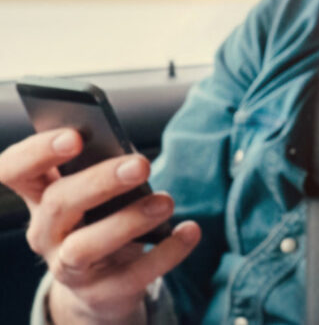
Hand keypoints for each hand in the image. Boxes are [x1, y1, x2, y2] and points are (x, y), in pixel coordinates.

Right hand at [0, 128, 199, 324]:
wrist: (103, 286)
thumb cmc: (100, 221)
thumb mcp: (96, 194)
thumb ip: (104, 169)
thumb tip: (131, 158)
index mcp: (40, 196)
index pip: (15, 171)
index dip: (37, 153)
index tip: (74, 136)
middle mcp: (46, 232)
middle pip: (58, 203)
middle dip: (99, 181)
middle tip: (141, 164)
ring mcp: (69, 267)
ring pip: (85, 247)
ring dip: (128, 221)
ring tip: (166, 202)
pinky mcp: (102, 292)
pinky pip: (132, 275)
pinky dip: (165, 253)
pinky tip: (189, 231)